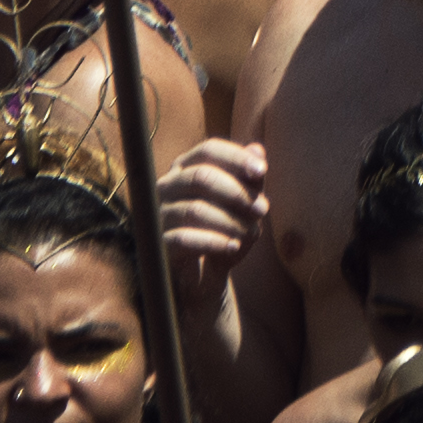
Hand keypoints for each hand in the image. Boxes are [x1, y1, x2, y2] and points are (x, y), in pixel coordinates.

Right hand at [156, 131, 275, 288]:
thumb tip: (257, 150)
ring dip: (230, 221)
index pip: (209, 150)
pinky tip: (233, 247)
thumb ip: (250, 177)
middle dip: (237, 192)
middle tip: (263, 209)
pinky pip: (185, 238)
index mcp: (187, 167)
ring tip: (253, 232)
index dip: (236, 158)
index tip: (262, 171)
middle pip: (201, 177)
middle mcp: (169, 186)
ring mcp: (161, 214)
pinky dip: (213, 241)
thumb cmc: (225, 225)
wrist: (206, 271)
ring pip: (196, 209)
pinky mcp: (159, 243)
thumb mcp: (243, 202)